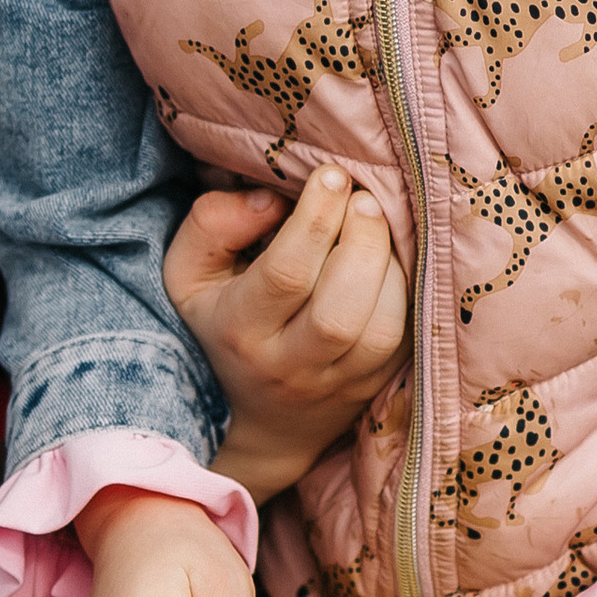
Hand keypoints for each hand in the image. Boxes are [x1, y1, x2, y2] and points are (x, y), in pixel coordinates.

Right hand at [165, 166, 410, 501]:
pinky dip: (407, 293)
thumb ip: (211, 225)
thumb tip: (269, 199)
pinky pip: (404, 341)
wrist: (259, 421)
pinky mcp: (374, 387)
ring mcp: (337, 383)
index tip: (331, 175)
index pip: (285, 274)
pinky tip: (392, 258)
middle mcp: (289, 365)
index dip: (315, 218)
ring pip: (379, 329)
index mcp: (238, 331)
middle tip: (363, 197)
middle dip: (362, 240)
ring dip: (390, 266)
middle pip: (340, 309)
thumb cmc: (221, 325)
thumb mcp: (188, 275)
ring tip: (378, 223)